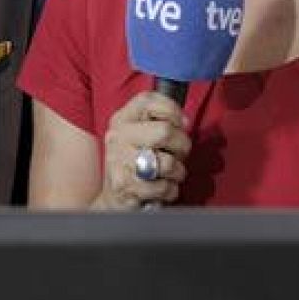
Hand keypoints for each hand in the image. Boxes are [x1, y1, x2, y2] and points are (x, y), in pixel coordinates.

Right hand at [93, 91, 190, 208]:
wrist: (114, 199)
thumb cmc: (136, 163)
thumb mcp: (142, 134)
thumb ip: (161, 120)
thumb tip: (184, 122)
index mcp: (122, 119)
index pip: (149, 100)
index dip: (173, 111)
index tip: (179, 125)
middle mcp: (118, 136)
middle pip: (165, 132)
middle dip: (182, 146)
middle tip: (178, 154)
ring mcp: (119, 161)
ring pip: (168, 163)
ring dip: (178, 172)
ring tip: (170, 174)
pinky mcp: (125, 186)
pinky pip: (164, 187)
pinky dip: (170, 190)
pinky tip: (162, 188)